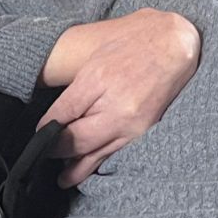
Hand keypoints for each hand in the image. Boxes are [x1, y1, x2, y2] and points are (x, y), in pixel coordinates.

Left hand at [38, 9, 200, 187]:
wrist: (177, 44)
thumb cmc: (138, 39)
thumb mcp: (98, 49)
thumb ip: (78, 79)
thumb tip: (59, 107)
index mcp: (98, 79)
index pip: (62, 114)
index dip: (47, 128)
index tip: (39, 133)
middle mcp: (115, 105)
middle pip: (77, 139)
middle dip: (57, 150)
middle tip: (45, 154)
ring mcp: (132, 121)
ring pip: (96, 152)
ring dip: (76, 166)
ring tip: (62, 178)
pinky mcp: (144, 129)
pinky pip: (116, 151)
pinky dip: (99, 161)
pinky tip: (88, 170)